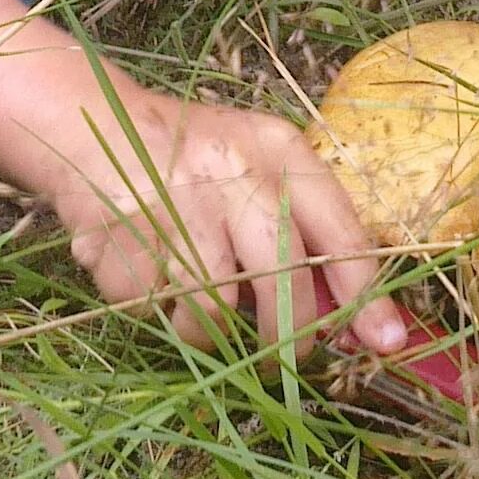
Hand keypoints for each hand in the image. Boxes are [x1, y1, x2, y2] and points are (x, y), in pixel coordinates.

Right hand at [43, 86, 406, 361]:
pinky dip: (155, 309)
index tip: (385, 342)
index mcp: (276, 148)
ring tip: (195, 306)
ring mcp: (176, 201)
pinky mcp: (125, 234)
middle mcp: (231, 169)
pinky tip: (147, 272)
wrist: (93, 122)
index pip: (338, 228)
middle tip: (283, 356)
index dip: (366, 293)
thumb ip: (303, 229)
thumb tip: (355, 319)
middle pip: (283, 279)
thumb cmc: (194, 157)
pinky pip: (155, 308)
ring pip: (215, 310)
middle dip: (288, 335)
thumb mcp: (256, 166)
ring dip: (208, 330)